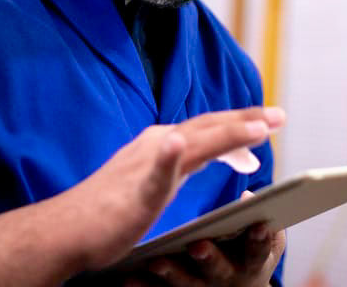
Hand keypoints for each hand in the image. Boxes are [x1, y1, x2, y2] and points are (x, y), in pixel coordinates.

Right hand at [59, 108, 285, 271]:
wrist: (65, 229)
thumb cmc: (107, 210)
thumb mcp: (152, 183)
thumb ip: (175, 169)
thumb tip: (198, 157)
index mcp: (161, 145)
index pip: (208, 130)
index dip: (239, 127)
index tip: (267, 127)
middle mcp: (157, 144)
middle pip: (210, 127)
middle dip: (247, 121)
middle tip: (281, 116)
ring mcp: (147, 163)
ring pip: (196, 141)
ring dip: (229, 132)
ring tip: (261, 126)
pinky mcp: (136, 187)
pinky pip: (156, 169)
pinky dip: (169, 156)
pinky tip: (180, 144)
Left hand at [127, 208, 285, 285]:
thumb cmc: (247, 256)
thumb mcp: (265, 244)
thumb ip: (264, 224)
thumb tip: (248, 198)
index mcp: (251, 263)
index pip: (258, 251)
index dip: (259, 239)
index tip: (258, 225)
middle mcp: (226, 278)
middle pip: (217, 269)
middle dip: (209, 258)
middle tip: (197, 245)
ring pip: (185, 283)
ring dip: (171, 273)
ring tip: (156, 261)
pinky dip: (144, 286)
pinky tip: (129, 278)